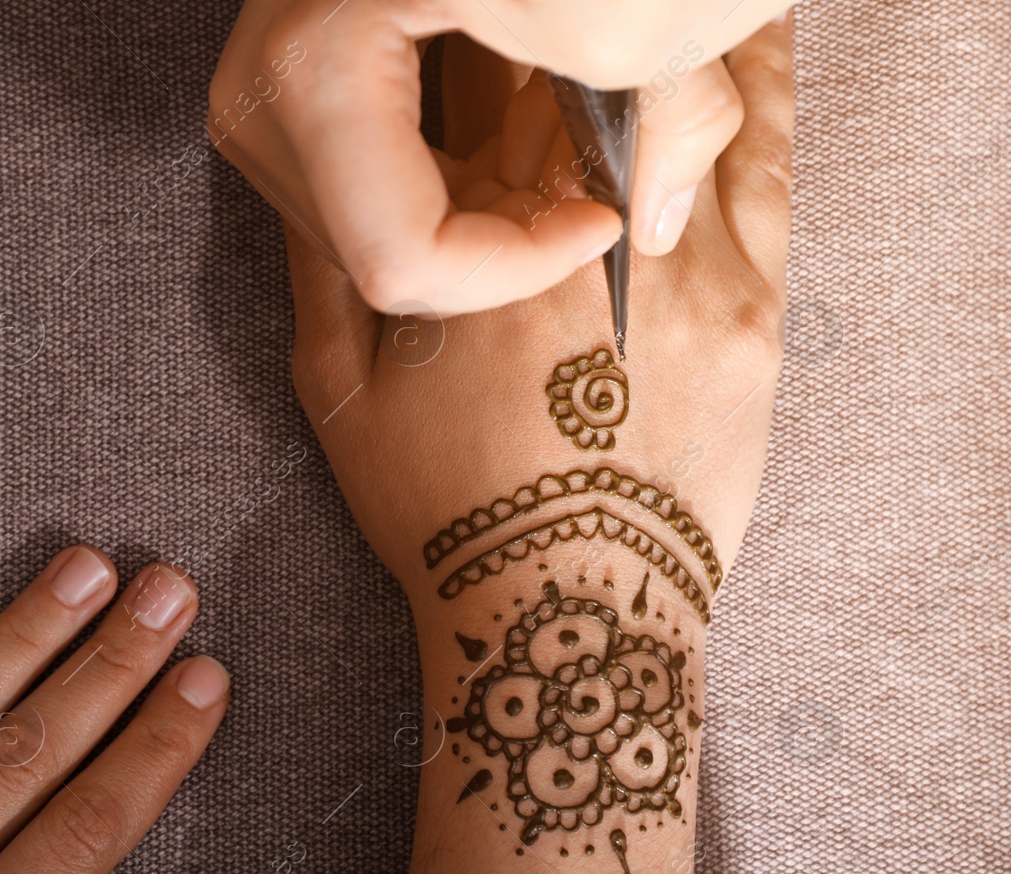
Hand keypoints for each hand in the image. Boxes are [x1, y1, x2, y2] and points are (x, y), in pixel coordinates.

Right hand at [210, 0, 789, 313]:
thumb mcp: (675, 1)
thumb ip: (678, 132)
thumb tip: (652, 224)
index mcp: (338, 33)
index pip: (391, 251)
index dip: (505, 270)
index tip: (598, 222)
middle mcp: (279, 36)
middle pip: (345, 240)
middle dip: (464, 249)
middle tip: (557, 199)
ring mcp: (280, 32)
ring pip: (333, 205)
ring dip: (443, 212)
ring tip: (528, 163)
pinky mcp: (301, 29)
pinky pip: (337, 157)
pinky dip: (423, 169)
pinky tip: (491, 131)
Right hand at [279, 23, 790, 873]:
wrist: (564, 608)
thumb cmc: (442, 506)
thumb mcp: (338, 392)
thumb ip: (321, 271)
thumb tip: (314, 182)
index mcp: (473, 241)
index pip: (476, 83)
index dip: (469, 39)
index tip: (459, 33)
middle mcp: (578, 232)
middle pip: (582, 78)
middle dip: (561, 45)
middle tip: (541, 39)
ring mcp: (677, 261)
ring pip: (683, 96)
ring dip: (657, 47)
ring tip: (643, 27)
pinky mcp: (753, 300)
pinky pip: (766, 161)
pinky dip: (756, 92)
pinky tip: (740, 53)